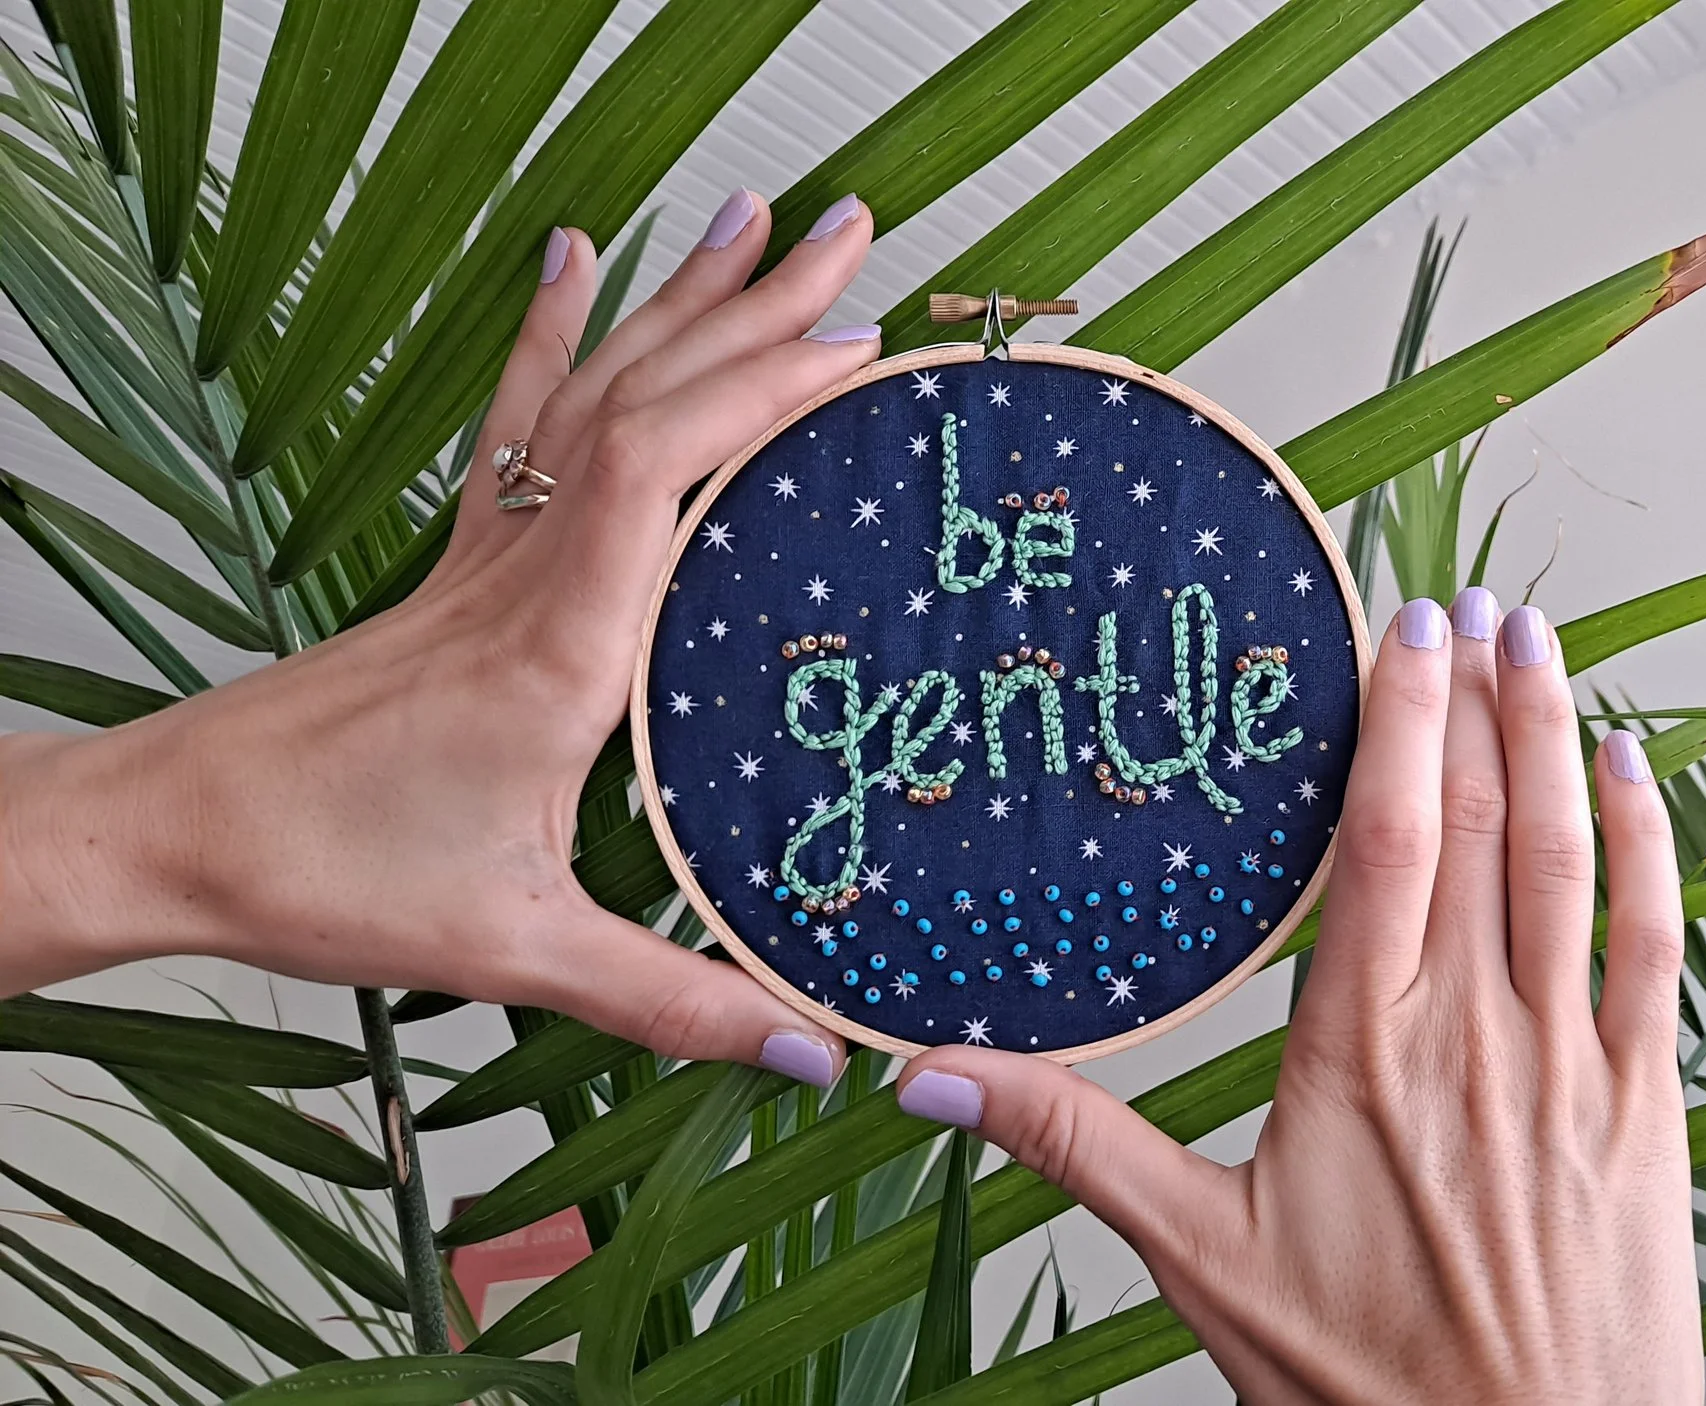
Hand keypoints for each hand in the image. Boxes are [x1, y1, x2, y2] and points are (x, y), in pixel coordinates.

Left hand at [0, 191, 885, 1086]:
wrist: (170, 828)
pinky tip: (573, 263)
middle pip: (648, 393)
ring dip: (680, 299)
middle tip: (851, 235)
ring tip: (754, 220)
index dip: (758, 394)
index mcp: (557, 646)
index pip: (663, 466)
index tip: (853, 354)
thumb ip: (670, 998)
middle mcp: (525, 573)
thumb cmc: (322, 875)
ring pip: (592, 391)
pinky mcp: (457, 566)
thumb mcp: (514, 949)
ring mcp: (485, 556)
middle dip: (759, 308)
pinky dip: (552, 334)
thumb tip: (811, 1048)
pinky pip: (518, 423)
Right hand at [892, 589, 1703, 1400]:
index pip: (1389, 834)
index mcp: (1360, 1046)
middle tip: (1473, 598)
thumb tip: (923, 1076)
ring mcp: (1572, 1060)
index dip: (1399, 714)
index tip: (1403, 621)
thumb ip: (1071, 1145)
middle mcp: (1475, 1029)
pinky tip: (1637, 770)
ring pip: (1573, 854)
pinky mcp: (1645, 1105)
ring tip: (1542, 639)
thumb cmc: (1363, 1381)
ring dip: (1559, 732)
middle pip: (1484, 816)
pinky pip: (1655, 940)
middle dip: (1478, 694)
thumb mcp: (1198, 1259)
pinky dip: (1651, 842)